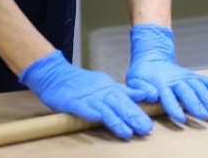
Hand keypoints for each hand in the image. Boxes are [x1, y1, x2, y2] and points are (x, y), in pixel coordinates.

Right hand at [19, 50, 152, 139]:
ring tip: (128, 133)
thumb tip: (143, 96)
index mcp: (110, 88)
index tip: (151, 123)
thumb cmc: (81, 83)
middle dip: (134, 118)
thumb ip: (123, 91)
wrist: (56, 75)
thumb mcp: (106, 84)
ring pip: (105, 109)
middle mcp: (102, 92)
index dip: (139, 111)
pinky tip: (98, 119)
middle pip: (120, 105)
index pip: (128, 100)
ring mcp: (88, 97)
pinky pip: (83, 108)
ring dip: (117, 121)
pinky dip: (91, 112)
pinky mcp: (74, 102)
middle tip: (146, 129)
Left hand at [124, 25, 207, 123]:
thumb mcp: (134, 81)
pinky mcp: (193, 76)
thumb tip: (152, 95)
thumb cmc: (142, 74)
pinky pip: (207, 81)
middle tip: (204, 116)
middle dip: (196, 105)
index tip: (181, 118)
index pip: (168, 97)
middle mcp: (176, 80)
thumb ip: (142, 89)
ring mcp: (186, 77)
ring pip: (199, 88)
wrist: (152, 57)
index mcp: (161, 84)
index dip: (174, 108)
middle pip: (187, 93)